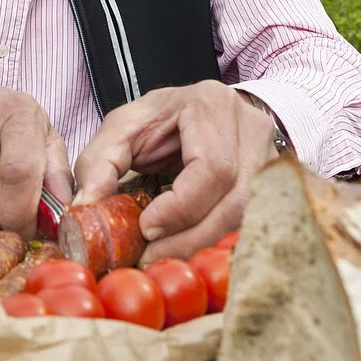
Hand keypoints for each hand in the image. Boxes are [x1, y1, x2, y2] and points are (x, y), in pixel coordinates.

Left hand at [73, 80, 281, 263]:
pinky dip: (218, 239)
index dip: (181, 207)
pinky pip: (251, 221)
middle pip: (236, 199)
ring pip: (248, 216)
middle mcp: (251, 128)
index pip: (212, 167)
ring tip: (165, 255)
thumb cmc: (161, 118)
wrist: (198, 111)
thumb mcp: (122, 128)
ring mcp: (269, 155)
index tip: (147, 228)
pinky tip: (190, 247)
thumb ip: (99, 161)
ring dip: (205, 243)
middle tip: (151, 255)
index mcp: (212, 105)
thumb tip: (87, 204)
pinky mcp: (272, 182)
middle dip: (191, 237)